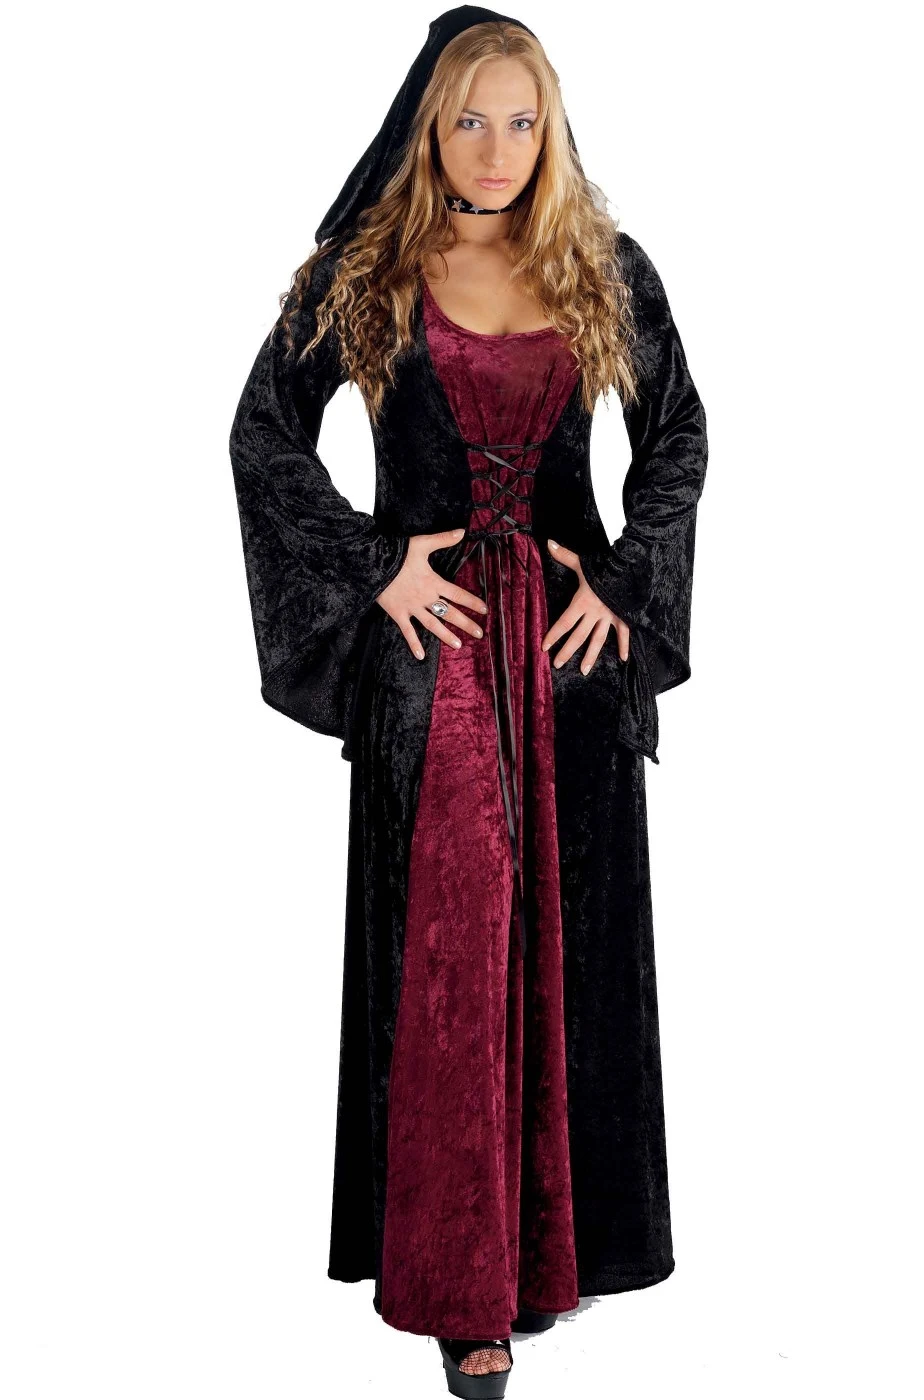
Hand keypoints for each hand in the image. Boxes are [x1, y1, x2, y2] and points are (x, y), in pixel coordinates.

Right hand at [376, 528, 487, 658]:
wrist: (373, 563)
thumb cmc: (397, 553)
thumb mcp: (422, 543)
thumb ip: (443, 539)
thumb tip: (462, 531)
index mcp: (433, 582)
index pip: (458, 594)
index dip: (472, 602)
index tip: (484, 610)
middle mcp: (425, 598)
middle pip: (450, 613)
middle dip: (466, 624)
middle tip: (480, 633)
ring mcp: (412, 608)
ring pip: (433, 625)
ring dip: (446, 636)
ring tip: (459, 645)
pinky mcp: (398, 613)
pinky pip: (407, 631)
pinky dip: (414, 644)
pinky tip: (421, 656)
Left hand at [541, 539, 629, 672]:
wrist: (630, 565)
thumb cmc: (605, 564)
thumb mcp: (582, 561)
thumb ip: (564, 556)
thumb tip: (548, 543)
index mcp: (583, 601)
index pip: (564, 622)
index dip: (553, 635)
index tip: (544, 647)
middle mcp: (595, 612)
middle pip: (579, 636)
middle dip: (567, 651)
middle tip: (557, 664)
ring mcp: (610, 616)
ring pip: (598, 640)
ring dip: (591, 656)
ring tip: (584, 670)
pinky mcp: (624, 616)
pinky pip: (624, 634)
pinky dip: (624, 646)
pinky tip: (623, 659)